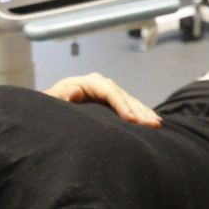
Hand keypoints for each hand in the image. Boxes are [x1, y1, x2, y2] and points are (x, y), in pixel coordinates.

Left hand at [43, 73, 160, 126]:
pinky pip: (130, 105)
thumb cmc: (52, 103)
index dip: (122, 106)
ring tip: (157, 125)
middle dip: (139, 111)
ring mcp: (108, 92)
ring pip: (130, 101)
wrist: (52, 103)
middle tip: (152, 125)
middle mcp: (101, 84)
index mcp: (88, 83)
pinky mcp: (112, 101)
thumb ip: (60, 96)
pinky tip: (153, 121)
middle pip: (124, 96)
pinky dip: (142, 113)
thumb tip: (74, 92)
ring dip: (144, 113)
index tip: (132, 121)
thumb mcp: (52, 99)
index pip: (110, 92)